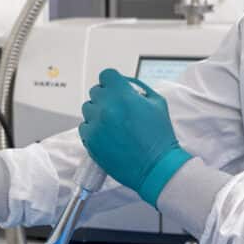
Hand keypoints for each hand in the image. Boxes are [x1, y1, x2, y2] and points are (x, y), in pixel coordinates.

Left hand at [78, 69, 191, 205]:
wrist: (156, 167)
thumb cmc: (159, 136)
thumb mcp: (157, 102)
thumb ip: (139, 88)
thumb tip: (124, 83)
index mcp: (123, 95)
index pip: (106, 75)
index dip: (112, 82)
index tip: (116, 89)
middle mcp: (106, 108)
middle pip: (95, 91)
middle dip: (106, 97)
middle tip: (117, 109)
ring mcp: (96, 124)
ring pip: (87, 108)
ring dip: (97, 113)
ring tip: (112, 124)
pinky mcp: (90, 141)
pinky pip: (84, 127)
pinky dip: (93, 129)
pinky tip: (107, 135)